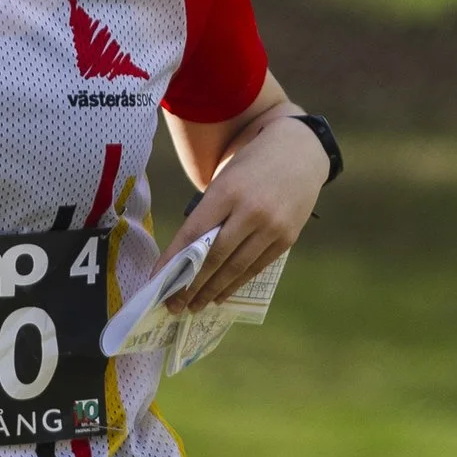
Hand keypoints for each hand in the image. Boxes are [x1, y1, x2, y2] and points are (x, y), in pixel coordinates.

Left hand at [167, 110, 329, 308]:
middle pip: (214, 257)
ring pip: (236, 267)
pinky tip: (221, 294)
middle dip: (191, 284)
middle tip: (174, 305)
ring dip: (212, 290)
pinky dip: (236, 283)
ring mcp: (272, 226)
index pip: (194, 233)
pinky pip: (257, 267)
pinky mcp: (287, 238)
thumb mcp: (225, 180)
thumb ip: (208, 214)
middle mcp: (251, 210)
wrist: (299, 151)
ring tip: (195, 305)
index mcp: (227, 191)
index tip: (158, 280)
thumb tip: (184, 257)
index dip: (173, 260)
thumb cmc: (251, 166)